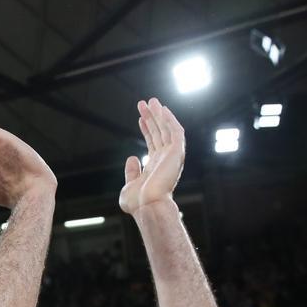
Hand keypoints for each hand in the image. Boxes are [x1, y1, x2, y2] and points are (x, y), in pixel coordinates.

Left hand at [120, 98, 184, 214]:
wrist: (147, 205)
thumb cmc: (138, 202)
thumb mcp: (129, 185)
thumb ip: (131, 172)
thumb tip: (132, 157)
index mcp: (156, 167)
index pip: (153, 143)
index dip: (147, 129)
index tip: (140, 117)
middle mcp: (165, 160)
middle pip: (160, 133)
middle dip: (152, 117)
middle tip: (144, 103)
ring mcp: (172, 157)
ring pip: (167, 130)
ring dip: (159, 114)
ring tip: (151, 101)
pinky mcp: (177, 153)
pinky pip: (176, 132)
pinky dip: (170, 120)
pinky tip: (162, 109)